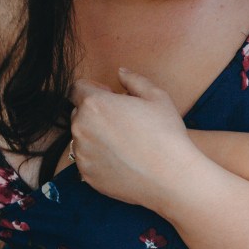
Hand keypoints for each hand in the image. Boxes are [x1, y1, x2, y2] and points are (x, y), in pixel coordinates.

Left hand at [70, 69, 200, 208]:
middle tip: (121, 121)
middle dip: (94, 113)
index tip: (110, 97)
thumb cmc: (166, 134)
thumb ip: (134, 79)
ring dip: (96, 136)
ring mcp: (82, 154)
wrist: (170, 177)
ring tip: (124, 143)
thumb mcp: (156, 96)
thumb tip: (120, 72)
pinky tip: (122, 160)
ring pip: (82, 138)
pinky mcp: (87, 175)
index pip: (77, 89)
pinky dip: (99, 158)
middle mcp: (81, 128)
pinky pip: (87, 160)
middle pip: (78, 113)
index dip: (93, 89)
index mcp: (94, 104)